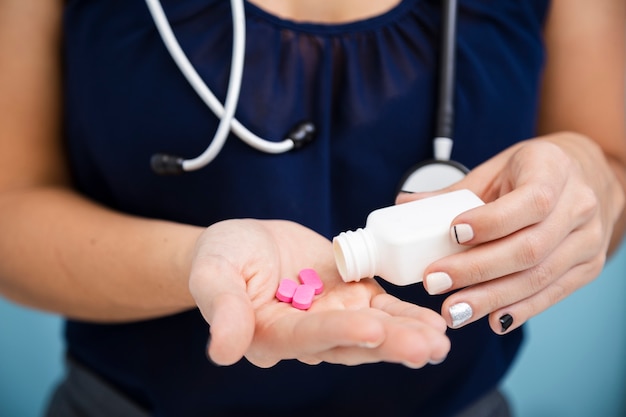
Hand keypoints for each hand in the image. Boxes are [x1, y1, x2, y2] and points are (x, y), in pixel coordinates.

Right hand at [188, 218, 449, 367]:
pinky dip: (407, 314)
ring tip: (440, 339)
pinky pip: (382, 308)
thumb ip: (223, 309)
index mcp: (271, 334)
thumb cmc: (222, 258)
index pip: (307, 337)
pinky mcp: (351, 299)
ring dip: (407, 334)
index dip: (338, 332)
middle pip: (351, 342)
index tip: (371, 328)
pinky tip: (433, 321)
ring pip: (373, 330)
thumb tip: (222, 352)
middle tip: (427, 346)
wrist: (245, 244)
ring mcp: (333, 318)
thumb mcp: (214, 275)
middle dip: (390, 344)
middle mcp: (308, 335)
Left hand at [397, 132, 624, 333]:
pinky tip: (491, 320)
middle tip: (435, 282)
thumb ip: (454, 191)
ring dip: (492, 298)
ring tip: (453, 310)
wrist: (583, 180)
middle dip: (477, 270)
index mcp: (554, 169)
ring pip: (539, 277)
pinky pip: (552, 294)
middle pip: (530, 247)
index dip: (492, 222)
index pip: (532, 200)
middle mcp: (579, 205)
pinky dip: (519, 309)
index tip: (453, 235)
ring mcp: (587, 240)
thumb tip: (403, 204)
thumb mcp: (496, 170)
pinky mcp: (587, 267)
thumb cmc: (530, 172)